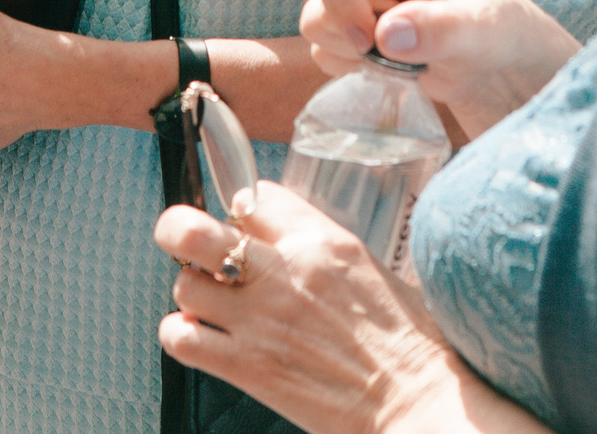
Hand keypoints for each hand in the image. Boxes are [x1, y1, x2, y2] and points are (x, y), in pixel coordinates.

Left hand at [155, 183, 459, 433]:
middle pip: (193, 230)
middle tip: (188, 246)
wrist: (417, 400)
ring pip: (184, 284)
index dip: (239, 211)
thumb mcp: (371, 269)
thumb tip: (285, 241)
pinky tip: (204, 338)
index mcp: (323, 241)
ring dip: (193, 293)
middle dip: (179, 231)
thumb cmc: (408, 342)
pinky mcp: (248, 367)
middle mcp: (285, 272)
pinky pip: (181, 338)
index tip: (242, 229)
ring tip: (213, 306)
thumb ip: (321, 249)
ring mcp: (261, 320)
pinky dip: (181, 335)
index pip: (253, 197)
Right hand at [301, 0, 580, 139]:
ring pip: (315, 24)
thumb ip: (440, 29)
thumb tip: (387, 35)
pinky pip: (324, 50)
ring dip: (354, 54)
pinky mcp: (352, 25)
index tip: (369, 38)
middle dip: (350, 32)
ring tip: (406, 58)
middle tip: (399, 51)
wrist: (503, 67)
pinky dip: (353, 68)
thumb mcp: (481, 29)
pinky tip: (393, 68)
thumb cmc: (501, 30)